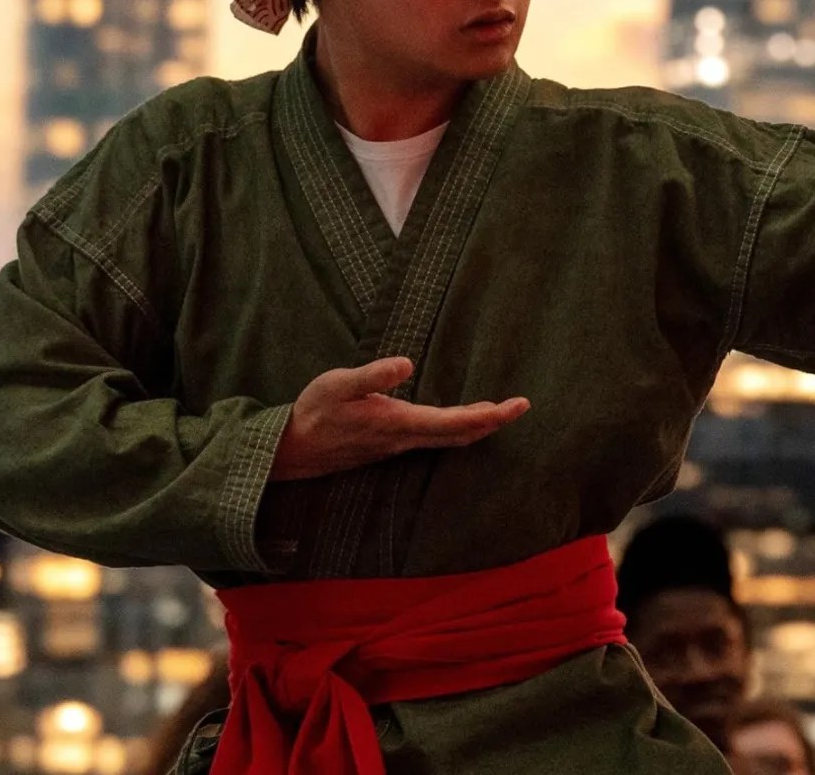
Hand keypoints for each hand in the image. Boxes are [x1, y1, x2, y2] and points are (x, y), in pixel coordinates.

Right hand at [269, 356, 528, 480]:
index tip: (517, 406)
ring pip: (448, 440)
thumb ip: (373, 376)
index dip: (490, 416)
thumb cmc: (315, 412)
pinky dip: (456, 430)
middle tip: (522, 407)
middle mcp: (404, 439)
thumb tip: (407, 364)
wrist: (292, 449)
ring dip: (476, 427)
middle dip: (493, 422)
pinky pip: (434, 440)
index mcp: (398, 423)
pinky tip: (460, 421)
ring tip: (499, 412)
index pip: (455, 422)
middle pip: (460, 434)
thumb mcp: (337, 385)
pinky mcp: (392, 445)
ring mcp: (399, 445)